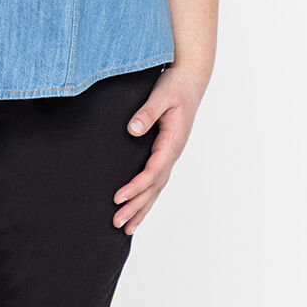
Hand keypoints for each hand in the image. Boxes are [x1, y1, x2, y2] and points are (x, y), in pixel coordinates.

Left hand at [111, 65, 205, 234]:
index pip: (153, 172)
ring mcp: (170, 153)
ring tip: (126, 227)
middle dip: (136, 206)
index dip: (136, 187)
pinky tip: (138, 206)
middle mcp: (172, 152)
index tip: (118, 198)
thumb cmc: (175, 85)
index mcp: (172, 142)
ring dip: (142, 207)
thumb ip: (147, 112)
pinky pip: (156, 179)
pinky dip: (147, 195)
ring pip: (156, 188)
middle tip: (117, 223)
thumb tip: (132, 130)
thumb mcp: (161, 95)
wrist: (189, 79)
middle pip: (154, 187)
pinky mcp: (165, 150)